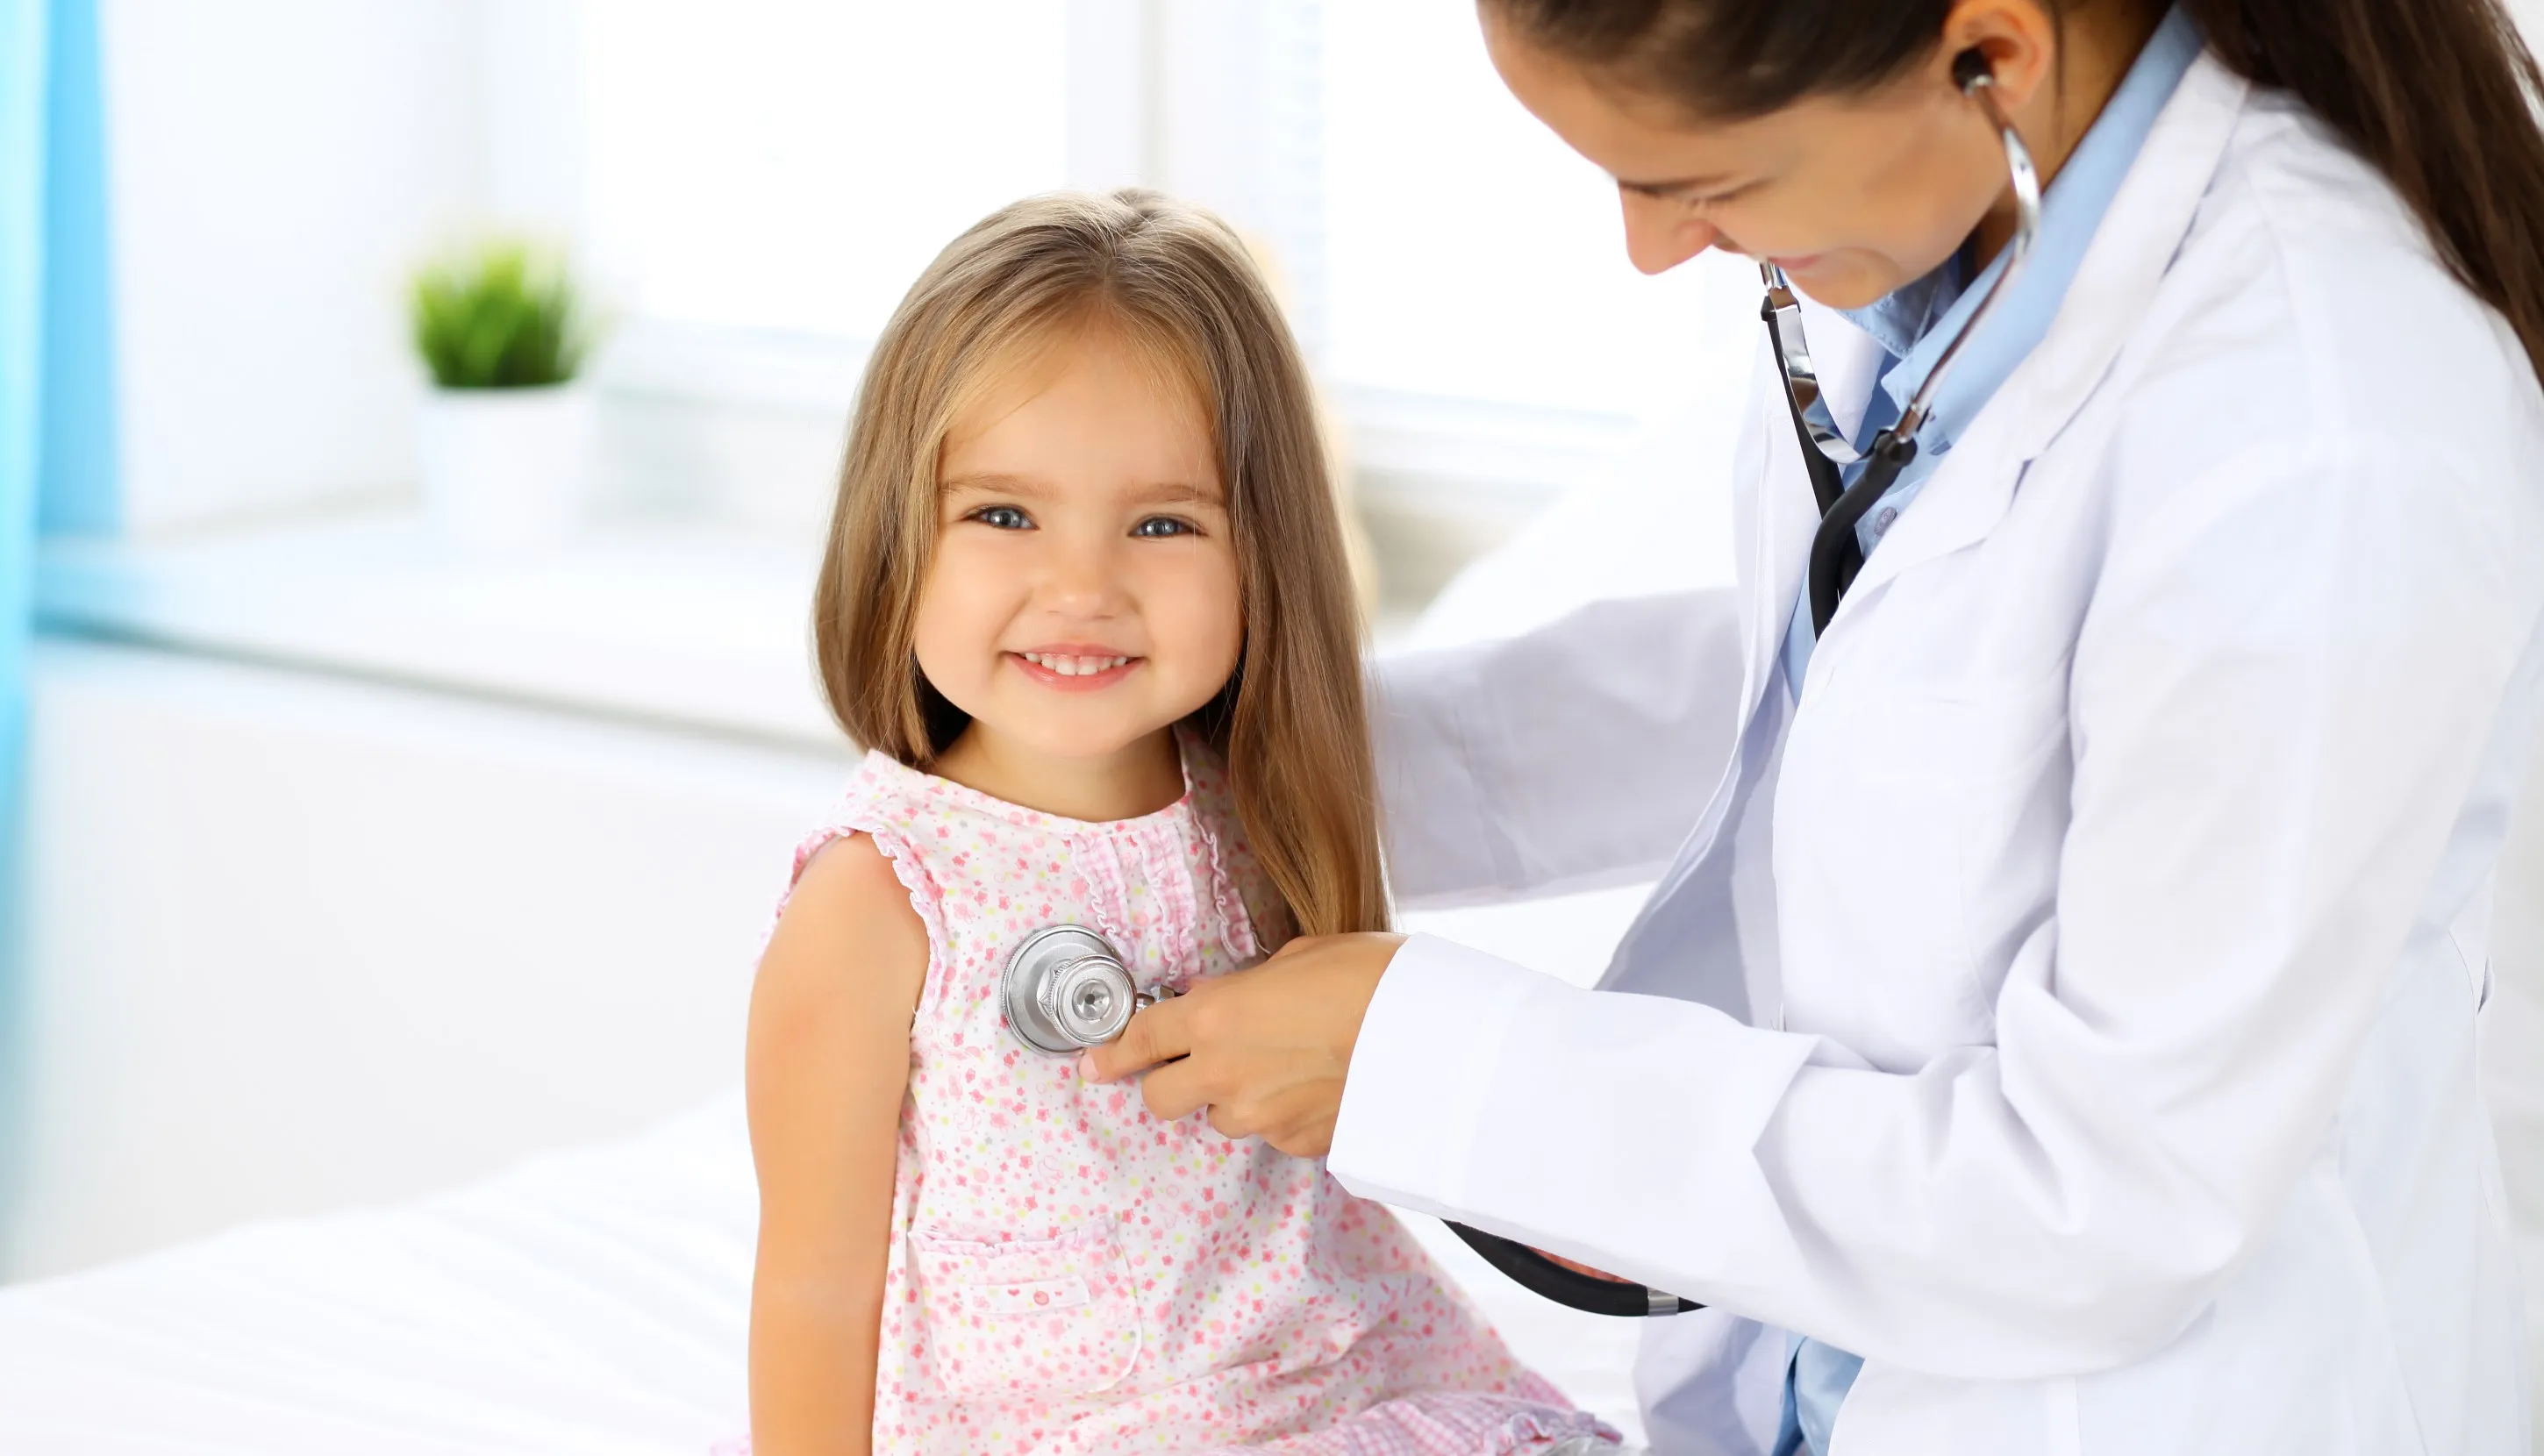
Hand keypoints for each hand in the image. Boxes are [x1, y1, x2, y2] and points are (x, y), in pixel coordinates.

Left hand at [1080, 932, 1403, 1155]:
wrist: (1433, 1037)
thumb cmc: (1371, 977)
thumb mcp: (1298, 957)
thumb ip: (1248, 984)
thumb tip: (1226, 994)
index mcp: (1214, 1016)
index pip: (1138, 1041)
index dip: (1110, 1053)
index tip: (1094, 1062)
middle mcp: (1224, 1073)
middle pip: (1160, 1099)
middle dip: (1170, 1081)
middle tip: (1198, 1059)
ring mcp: (1260, 1116)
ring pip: (1221, 1119)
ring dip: (1234, 1097)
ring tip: (1282, 1066)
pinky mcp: (1298, 1144)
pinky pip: (1271, 1133)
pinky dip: (1281, 1114)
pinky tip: (1316, 1086)